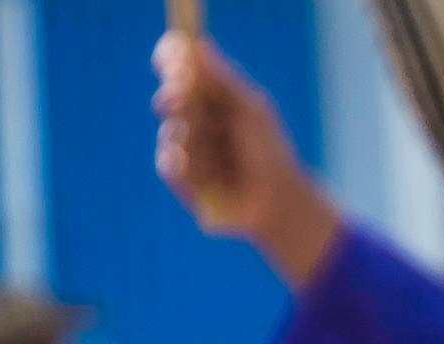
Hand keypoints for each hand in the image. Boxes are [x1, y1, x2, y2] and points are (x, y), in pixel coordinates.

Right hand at [158, 26, 342, 283]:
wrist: (278, 201)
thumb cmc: (270, 152)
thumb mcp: (250, 109)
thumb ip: (222, 80)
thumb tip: (197, 43)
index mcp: (213, 98)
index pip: (182, 72)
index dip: (171, 61)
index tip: (166, 55)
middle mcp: (197, 120)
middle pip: (170, 97)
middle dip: (175, 96)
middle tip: (181, 96)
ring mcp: (187, 149)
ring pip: (171, 131)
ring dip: (194, 138)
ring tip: (222, 154)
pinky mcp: (182, 179)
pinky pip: (167, 162)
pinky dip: (180, 161)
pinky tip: (197, 168)